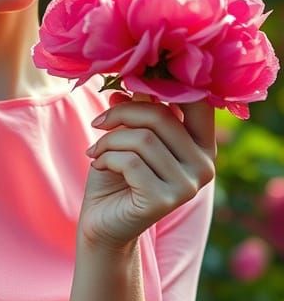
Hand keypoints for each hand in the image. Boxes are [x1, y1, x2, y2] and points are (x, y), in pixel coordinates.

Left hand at [79, 93, 215, 250]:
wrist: (103, 222)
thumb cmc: (117, 174)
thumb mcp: (130, 134)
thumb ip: (140, 108)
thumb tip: (134, 79)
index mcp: (203, 145)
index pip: (196, 101)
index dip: (165, 85)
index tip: (132, 82)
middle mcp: (205, 166)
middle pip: (161, 117)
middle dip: (122, 114)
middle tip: (98, 123)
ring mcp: (188, 186)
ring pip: (143, 139)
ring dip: (109, 140)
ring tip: (96, 150)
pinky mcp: (164, 201)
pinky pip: (130, 162)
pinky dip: (106, 157)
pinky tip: (98, 164)